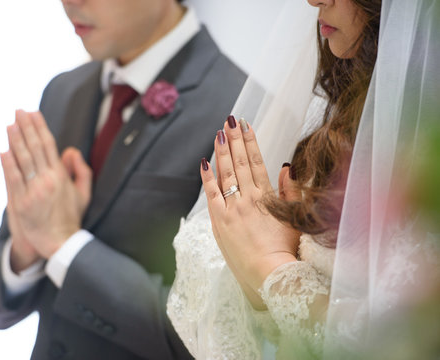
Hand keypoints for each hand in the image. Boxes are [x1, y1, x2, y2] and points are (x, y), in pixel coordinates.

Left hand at [1, 110, 91, 266]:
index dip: (40, 127)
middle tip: (18, 111)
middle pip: (34, 148)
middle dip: (26, 127)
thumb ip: (81, 170)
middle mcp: (47, 180)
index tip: (33, 113)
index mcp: (61, 176)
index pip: (49, 145)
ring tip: (10, 124)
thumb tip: (71, 151)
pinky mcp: (20, 203)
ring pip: (23, 160)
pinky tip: (3, 150)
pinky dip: (7, 164)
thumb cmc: (71, 217)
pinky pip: (13, 179)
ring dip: (15, 140)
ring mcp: (33, 191)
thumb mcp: (83, 193)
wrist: (60, 242)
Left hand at [201, 117, 300, 307]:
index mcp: (267, 196)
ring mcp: (232, 208)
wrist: (269, 274)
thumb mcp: (294, 217)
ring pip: (226, 173)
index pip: (257, 162)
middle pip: (240, 162)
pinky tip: (204, 161)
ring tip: (219, 132)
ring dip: (222, 151)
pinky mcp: (219, 221)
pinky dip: (207, 177)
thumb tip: (287, 166)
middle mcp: (248, 198)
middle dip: (235, 139)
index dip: (251, 142)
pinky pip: (211, 194)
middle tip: (230, 120)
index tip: (246, 125)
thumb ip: (291, 191)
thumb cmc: (284, 250)